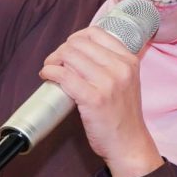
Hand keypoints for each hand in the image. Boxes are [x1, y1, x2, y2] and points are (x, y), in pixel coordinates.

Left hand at [37, 22, 160, 176]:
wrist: (129, 143)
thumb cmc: (121, 115)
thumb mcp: (125, 81)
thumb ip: (109, 64)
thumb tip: (77, 50)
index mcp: (128, 60)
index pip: (95, 33)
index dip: (74, 40)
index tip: (67, 52)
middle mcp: (120, 68)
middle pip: (77, 44)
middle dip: (60, 51)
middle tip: (54, 64)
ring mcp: (108, 83)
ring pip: (68, 56)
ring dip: (52, 61)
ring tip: (50, 71)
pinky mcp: (94, 98)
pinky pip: (64, 75)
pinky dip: (50, 72)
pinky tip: (47, 77)